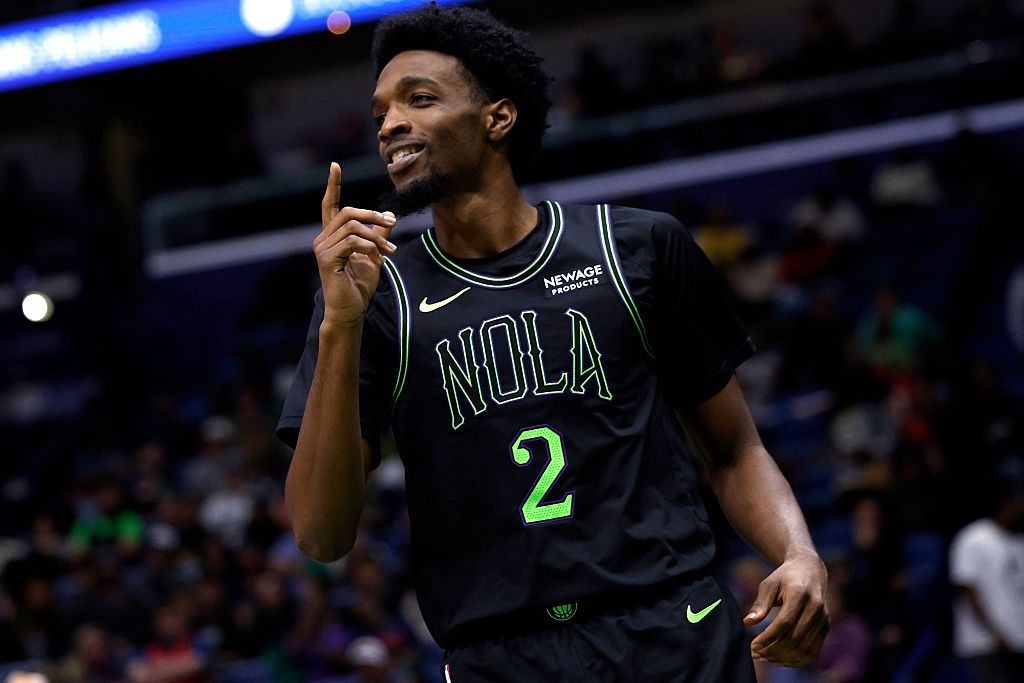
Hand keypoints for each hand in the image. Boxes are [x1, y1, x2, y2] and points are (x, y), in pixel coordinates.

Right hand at [315, 162, 396, 327]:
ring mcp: (322, 248)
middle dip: (373, 215)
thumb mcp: (374, 256)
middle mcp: (323, 239)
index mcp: (332, 236)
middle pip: (348, 212)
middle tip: (392, 224)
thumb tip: (389, 216)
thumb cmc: (359, 286)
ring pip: (353, 227)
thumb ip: (379, 236)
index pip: (330, 205)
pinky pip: (352, 242)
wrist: (351, 309)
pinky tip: (379, 258)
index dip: (332, 185)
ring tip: (390, 251)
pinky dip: (370, 247)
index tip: (335, 166)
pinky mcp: (326, 259)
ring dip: (376, 237)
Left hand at [745, 551, 829, 666]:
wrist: (809, 570)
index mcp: (800, 594)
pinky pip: (813, 651)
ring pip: (804, 649)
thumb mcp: (769, 584)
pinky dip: (797, 660)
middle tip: (756, 654)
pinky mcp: (826, 627)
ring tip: (765, 658)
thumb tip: (748, 622)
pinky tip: (781, 660)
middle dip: (773, 650)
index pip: (784, 623)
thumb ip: (760, 603)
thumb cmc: (784, 577)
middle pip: (794, 638)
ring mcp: (823, 618)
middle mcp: (815, 607)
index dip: (768, 638)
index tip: (752, 646)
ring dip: (783, 658)